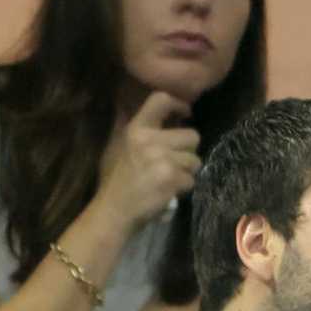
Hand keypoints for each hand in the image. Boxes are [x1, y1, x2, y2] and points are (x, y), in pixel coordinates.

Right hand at [97, 92, 200, 230]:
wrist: (114, 211)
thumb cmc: (116, 180)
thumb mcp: (118, 146)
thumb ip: (136, 128)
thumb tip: (142, 106)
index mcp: (137, 129)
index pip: (161, 100)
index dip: (180, 103)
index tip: (187, 113)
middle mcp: (150, 140)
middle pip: (192, 136)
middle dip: (188, 151)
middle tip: (174, 163)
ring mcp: (162, 159)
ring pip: (195, 160)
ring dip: (187, 171)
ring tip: (169, 178)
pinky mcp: (172, 179)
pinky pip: (191, 180)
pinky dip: (183, 188)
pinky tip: (168, 192)